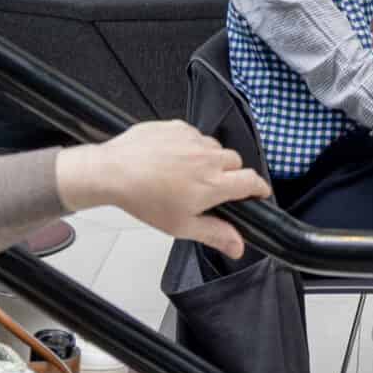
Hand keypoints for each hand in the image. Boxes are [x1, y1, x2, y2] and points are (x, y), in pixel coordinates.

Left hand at [57, 119, 270, 257]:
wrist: (113, 172)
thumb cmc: (144, 200)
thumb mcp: (182, 226)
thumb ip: (215, 234)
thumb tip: (239, 246)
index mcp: (214, 184)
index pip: (252, 180)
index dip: (259, 187)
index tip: (258, 192)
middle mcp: (208, 158)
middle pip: (235, 162)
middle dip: (230, 174)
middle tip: (211, 188)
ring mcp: (193, 139)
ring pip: (215, 148)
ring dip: (209, 159)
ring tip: (187, 173)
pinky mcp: (177, 126)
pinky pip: (194, 135)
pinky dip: (189, 146)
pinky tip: (172, 159)